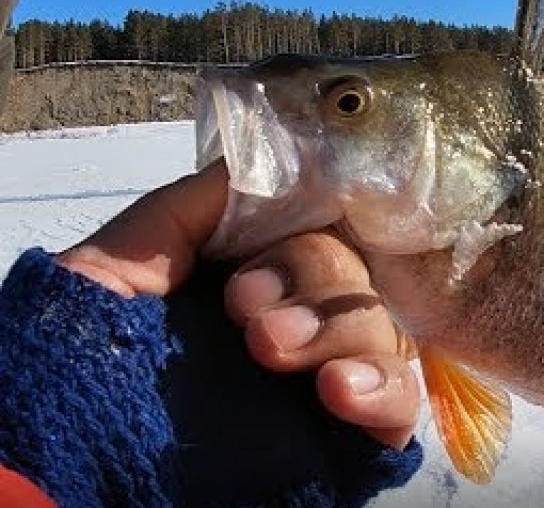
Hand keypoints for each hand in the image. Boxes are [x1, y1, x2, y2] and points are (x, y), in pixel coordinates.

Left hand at [57, 162, 419, 449]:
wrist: (71, 460)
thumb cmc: (82, 361)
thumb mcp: (120, 262)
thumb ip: (195, 204)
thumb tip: (286, 155)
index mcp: (254, 279)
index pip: (321, 236)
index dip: (299, 250)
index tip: (243, 285)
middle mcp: (299, 325)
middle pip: (357, 281)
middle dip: (314, 294)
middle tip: (257, 337)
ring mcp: (324, 381)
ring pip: (386, 334)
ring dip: (351, 340)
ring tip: (303, 373)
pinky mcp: (347, 437)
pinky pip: (401, 404)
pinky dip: (387, 393)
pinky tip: (346, 395)